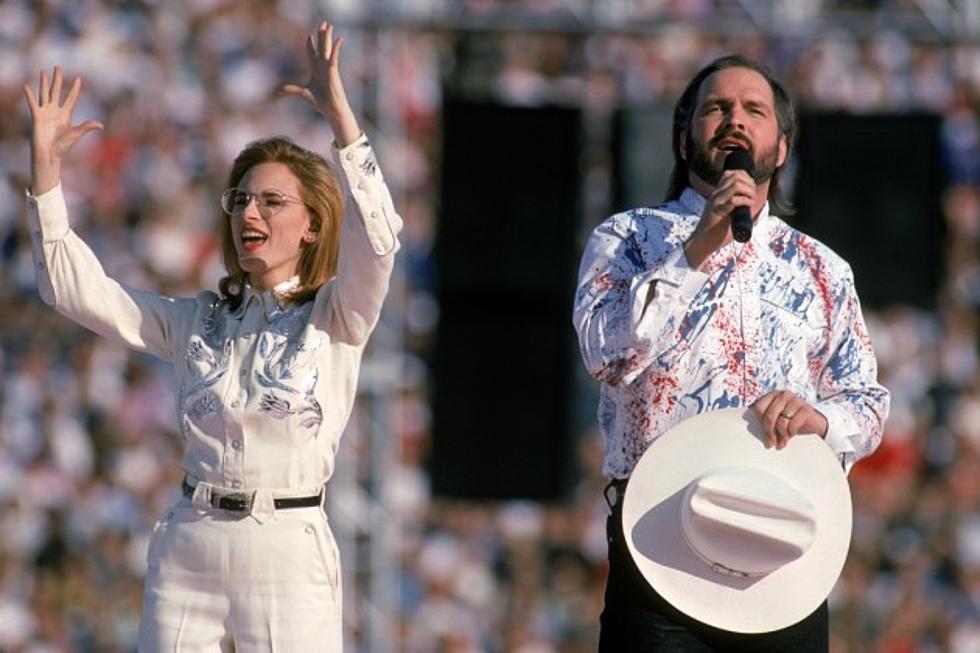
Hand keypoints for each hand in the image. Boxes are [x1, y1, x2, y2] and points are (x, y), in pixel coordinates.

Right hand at [24, 67, 103, 194]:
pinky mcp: (37, 116)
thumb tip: (101, 124)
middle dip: (57, 80)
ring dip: (44, 83)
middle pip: (56, 91)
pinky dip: (30, 95)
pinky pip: (33, 103)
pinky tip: (27, 86)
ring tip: (43, 71)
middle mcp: (55, 111)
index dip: (74, 89)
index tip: (78, 78)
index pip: (71, 98)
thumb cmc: (63, 146)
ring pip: (44, 93)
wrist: (50, 154)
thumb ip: (87, 127)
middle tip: (58, 67)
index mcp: (66, 114)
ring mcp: (45, 113)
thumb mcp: (76, 134)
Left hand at [280, 21, 360, 146]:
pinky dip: (336, 48)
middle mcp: (322, 67)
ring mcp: (328, 68)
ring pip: (327, 48)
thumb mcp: (302, 93)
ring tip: (329, 25)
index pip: (313, 54)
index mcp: (316, 71)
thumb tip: (279, 91)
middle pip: (321, 47)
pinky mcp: (333, 71)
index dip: (311, 44)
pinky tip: (339, 39)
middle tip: (322, 24)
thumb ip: (291, 90)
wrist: (331, 109)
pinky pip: (334, 57)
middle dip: (320, 35)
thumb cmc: (320, 102)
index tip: (310, 36)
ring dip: (327, 36)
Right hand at [683, 169, 754, 267]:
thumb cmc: (715, 231)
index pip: (730, 173)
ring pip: (736, 184)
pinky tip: (748, 206)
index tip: (751, 188)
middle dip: (749, 183)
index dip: (745, 176)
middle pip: (736, 176)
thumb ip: (735, 207)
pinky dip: (746, 201)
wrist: (702, 242)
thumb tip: (754, 205)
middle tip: (753, 195)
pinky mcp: (718, 211)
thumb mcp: (725, 213)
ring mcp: (716, 201)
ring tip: (752, 199)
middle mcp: (716, 194)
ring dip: (749, 190)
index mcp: (717, 193)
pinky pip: (734, 200)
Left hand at [752, 390, 827, 449]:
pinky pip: (793, 424)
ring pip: (781, 421)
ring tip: (783, 440)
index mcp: (773, 395)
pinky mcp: (806, 409)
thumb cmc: (791, 421)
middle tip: (771, 443)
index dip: (760, 422)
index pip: (758, 408)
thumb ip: (766, 421)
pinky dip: (791, 432)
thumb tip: (753, 433)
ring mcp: (796, 400)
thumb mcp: (777, 419)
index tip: (763, 432)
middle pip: (769, 416)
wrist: (814, 423)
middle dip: (769, 432)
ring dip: (782, 434)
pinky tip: (792, 434)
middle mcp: (783, 395)